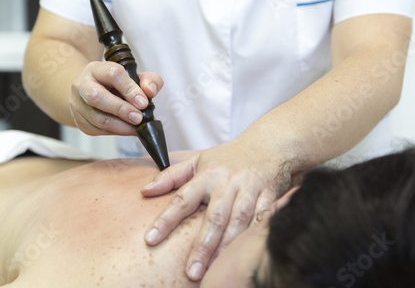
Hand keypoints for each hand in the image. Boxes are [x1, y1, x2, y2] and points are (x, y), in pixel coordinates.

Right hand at [69, 61, 162, 135]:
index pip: (112, 74)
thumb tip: (150, 91)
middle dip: (121, 109)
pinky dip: (115, 132)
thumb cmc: (115, 84)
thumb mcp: (134, 77)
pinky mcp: (79, 120)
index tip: (143, 102)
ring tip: (136, 127)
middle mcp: (82, 84)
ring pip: (97, 118)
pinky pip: (97, 130)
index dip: (129, 89)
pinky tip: (126, 129)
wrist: (92, 91)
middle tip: (138, 118)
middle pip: (96, 97)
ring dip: (120, 126)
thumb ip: (149, 80)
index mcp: (96, 69)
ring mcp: (77, 104)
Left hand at [141, 139, 292, 280]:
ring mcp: (250, 190)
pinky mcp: (270, 196)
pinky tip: (244, 254)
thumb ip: (171, 176)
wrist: (269, 143)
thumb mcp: (197, 160)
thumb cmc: (229, 157)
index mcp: (207, 175)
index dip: (166, 219)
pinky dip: (254, 236)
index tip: (150, 239)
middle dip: (202, 245)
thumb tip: (145, 191)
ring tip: (213, 269)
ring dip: (226, 246)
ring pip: (238, 221)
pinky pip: (263, 219)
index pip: (182, 199)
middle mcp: (228, 183)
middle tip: (191, 271)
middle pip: (214, 217)